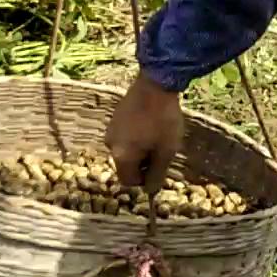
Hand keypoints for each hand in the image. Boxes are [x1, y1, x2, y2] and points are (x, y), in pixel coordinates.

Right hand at [106, 71, 185, 191]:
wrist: (155, 84)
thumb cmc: (163, 121)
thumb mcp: (166, 151)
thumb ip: (157, 174)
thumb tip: (150, 192)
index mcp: (121, 156)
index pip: (129, 182)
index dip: (145, 180)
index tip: (161, 167)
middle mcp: (110, 145)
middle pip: (127, 166)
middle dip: (144, 163)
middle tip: (162, 149)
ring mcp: (110, 130)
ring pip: (127, 151)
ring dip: (142, 149)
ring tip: (158, 135)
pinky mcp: (114, 119)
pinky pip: (126, 137)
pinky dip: (137, 137)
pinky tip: (151, 125)